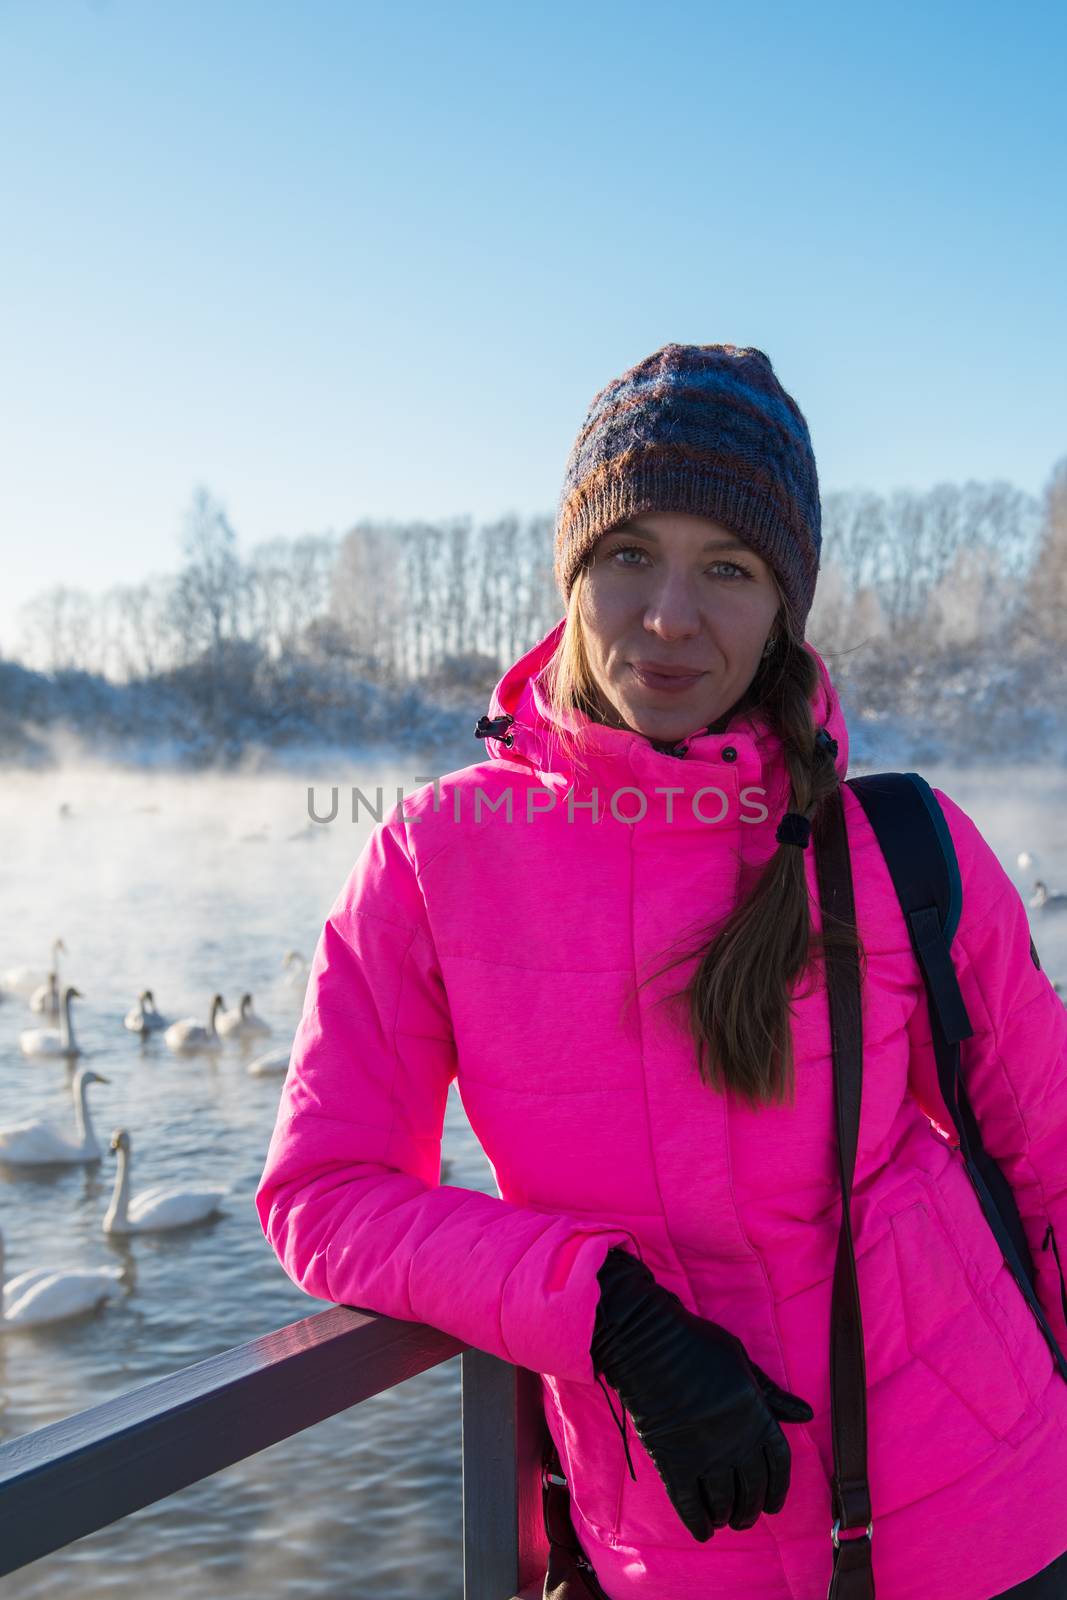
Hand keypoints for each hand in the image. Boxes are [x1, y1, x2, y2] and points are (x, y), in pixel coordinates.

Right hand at [590, 1248, 812, 1542]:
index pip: (778, 1465)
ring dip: (727, 1516)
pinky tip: (702, 1531)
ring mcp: (704, 1455)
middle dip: (751, 1509)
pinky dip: (697, 1522)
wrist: (650, 1345)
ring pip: (723, 1501)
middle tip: (745, 1519)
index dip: (778, 1489)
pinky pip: (689, 1504)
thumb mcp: (743, 1362)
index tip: (773, 1504)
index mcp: (757, 1417)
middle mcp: (736, 1443)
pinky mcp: (673, 1462)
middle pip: (752, 1489)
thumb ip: (772, 1394)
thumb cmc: (699, 1345)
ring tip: (725, 1520)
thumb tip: (806, 1414)